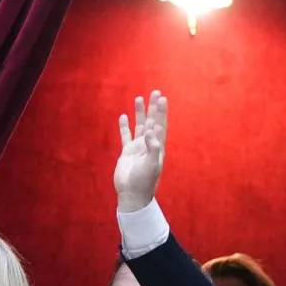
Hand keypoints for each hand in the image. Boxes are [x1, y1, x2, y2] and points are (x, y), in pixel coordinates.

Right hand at [114, 90, 167, 212]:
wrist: (132, 194)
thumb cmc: (144, 181)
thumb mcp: (151, 165)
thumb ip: (152, 147)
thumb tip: (150, 131)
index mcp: (157, 147)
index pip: (160, 125)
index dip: (161, 112)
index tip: (162, 99)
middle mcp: (148, 145)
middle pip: (151, 122)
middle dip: (153, 108)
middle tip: (155, 92)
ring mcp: (137, 148)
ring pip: (138, 126)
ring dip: (139, 113)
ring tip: (139, 98)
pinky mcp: (127, 152)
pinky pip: (125, 136)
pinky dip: (124, 126)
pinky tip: (123, 117)